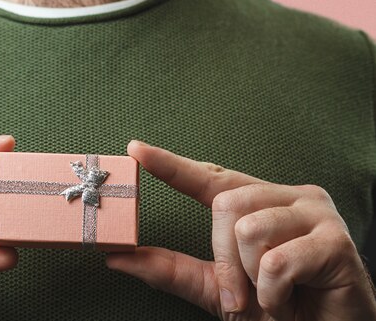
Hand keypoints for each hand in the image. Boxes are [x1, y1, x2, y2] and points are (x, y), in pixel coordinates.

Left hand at [105, 140, 375, 320]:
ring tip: (271, 294)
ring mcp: (315, 214)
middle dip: (223, 259)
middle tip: (239, 293)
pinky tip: (290, 298)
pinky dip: (272, 292)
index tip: (137, 150)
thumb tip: (118, 257)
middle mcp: (288, 197)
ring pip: (249, 229)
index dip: (172, 164)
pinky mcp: (336, 241)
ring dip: (250, 278)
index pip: (210, 176)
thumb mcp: (215, 287)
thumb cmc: (276, 306)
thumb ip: (170, 269)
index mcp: (260, 202)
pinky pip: (277, 261)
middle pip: (225, 204)